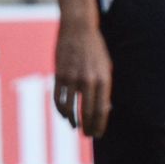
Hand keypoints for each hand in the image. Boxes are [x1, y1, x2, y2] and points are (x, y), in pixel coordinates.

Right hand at [53, 20, 112, 135]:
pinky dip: (61, 111)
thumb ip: (104, 87)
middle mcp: (89, 80)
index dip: (99, 124)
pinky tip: (65, 115)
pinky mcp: (59, 75)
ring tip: (76, 126)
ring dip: (73, 121)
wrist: (78, 29)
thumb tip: (104, 110)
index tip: (97, 134)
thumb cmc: (95, 50)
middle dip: (88, 126)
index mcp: (104, 79)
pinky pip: (59, 99)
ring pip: (70, 108)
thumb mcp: (105, 67)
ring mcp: (72, 78)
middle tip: (87, 135)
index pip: (102, 109)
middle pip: (87, 111)